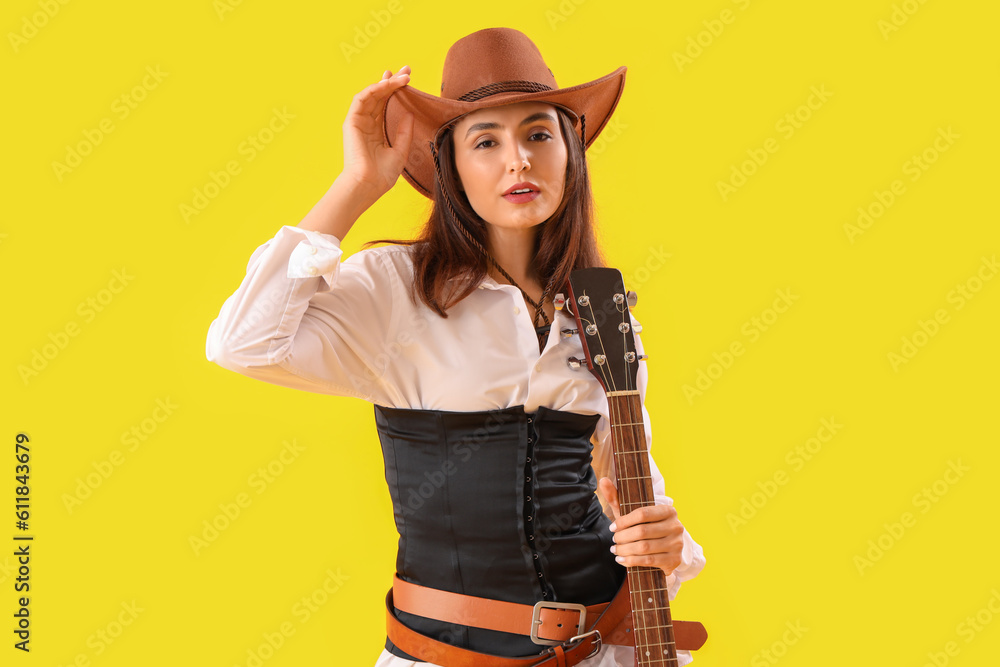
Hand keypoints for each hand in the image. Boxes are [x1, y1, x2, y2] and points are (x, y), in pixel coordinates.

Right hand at [340, 65, 414, 198]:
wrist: (367, 185)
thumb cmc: (382, 175)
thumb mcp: (400, 151)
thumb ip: (404, 132)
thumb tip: (410, 113)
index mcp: (377, 132)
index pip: (386, 105)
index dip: (396, 91)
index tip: (409, 80)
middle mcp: (367, 124)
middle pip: (380, 97)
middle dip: (393, 82)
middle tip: (408, 71)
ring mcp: (358, 122)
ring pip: (372, 95)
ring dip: (386, 83)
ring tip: (403, 77)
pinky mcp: (351, 122)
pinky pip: (361, 99)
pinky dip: (374, 89)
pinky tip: (387, 83)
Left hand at [598, 477, 683, 583]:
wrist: (668, 549)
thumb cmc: (647, 527)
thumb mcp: (633, 512)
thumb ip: (617, 496)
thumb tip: (603, 481)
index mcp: (668, 510)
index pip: (642, 514)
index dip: (624, 521)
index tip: (612, 527)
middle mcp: (676, 526)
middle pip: (642, 531)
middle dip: (623, 537)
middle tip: (614, 540)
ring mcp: (676, 544)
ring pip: (644, 548)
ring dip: (625, 550)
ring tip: (615, 550)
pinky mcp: (674, 560)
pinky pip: (648, 561)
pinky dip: (631, 561)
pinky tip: (621, 560)